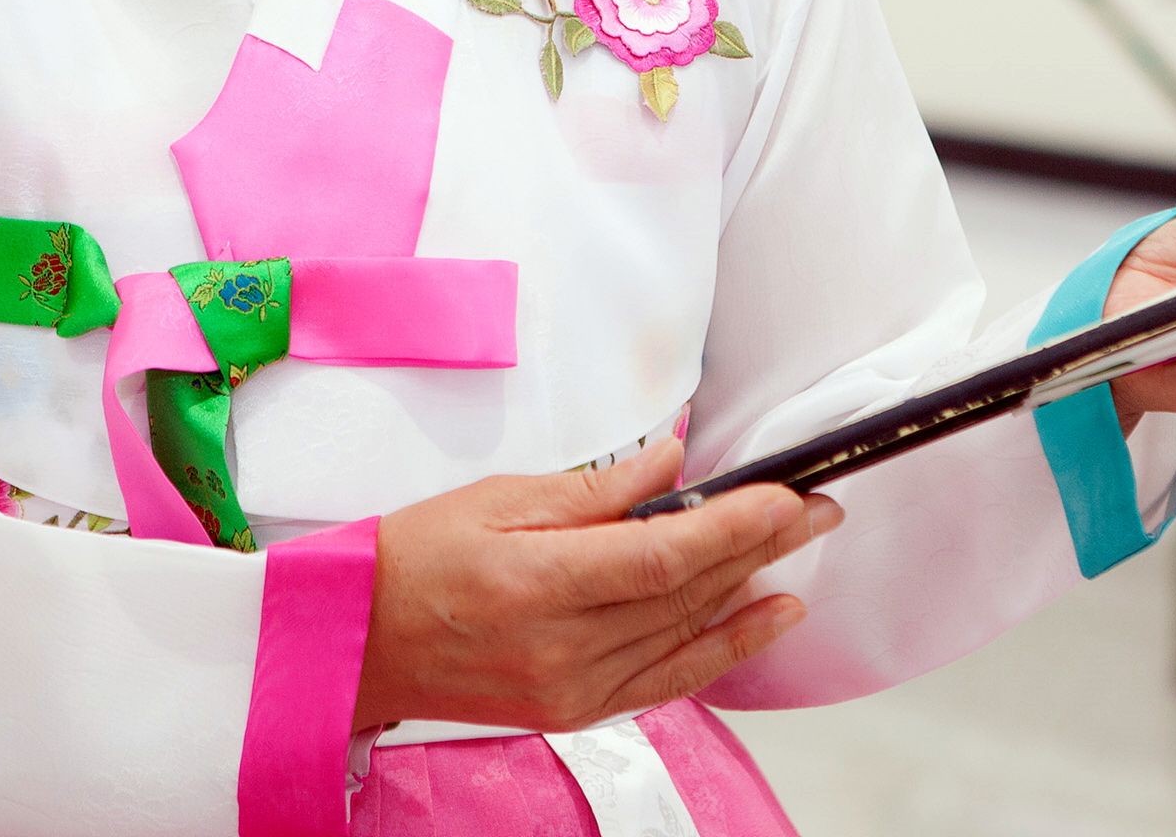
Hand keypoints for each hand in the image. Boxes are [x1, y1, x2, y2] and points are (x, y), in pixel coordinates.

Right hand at [351, 439, 842, 733]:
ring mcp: (571, 687)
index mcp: (537, 583)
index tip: (785, 495)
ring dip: (752, 589)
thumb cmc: (416, 559)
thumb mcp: (500, 498)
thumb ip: (598, 490)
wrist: (360, 642)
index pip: (662, 556)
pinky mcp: (576, 710)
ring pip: (684, 633)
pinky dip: (722, 648)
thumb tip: (674, 465)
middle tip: (815, 506)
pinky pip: (667, 680)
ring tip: (804, 548)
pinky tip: (765, 617)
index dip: (735, 527)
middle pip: (686, 593)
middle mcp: (561, 647)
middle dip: (761, 546)